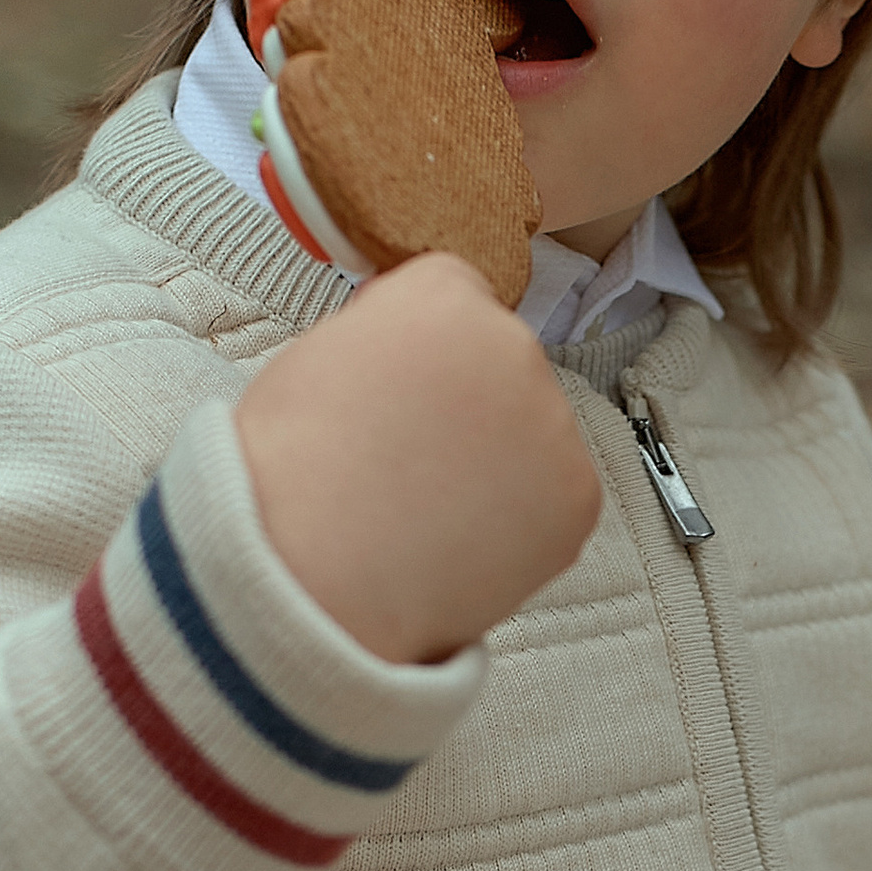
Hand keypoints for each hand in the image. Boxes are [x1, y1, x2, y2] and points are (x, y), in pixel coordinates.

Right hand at [236, 253, 602, 663]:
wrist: (313, 574)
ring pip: (531, 434)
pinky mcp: (579, 497)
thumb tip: (411, 360)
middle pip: (498, 364)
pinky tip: (462, 541)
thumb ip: (384, 338)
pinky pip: (554, 500)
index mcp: (443, 296)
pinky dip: (520, 522)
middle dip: (466, 405)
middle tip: (411, 462)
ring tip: (429, 511)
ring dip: (497, 464)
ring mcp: (555, 423)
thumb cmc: (292, 472)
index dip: (419, 346)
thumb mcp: (317, 356)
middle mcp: (514, 345)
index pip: (454, 295)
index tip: (394, 387)